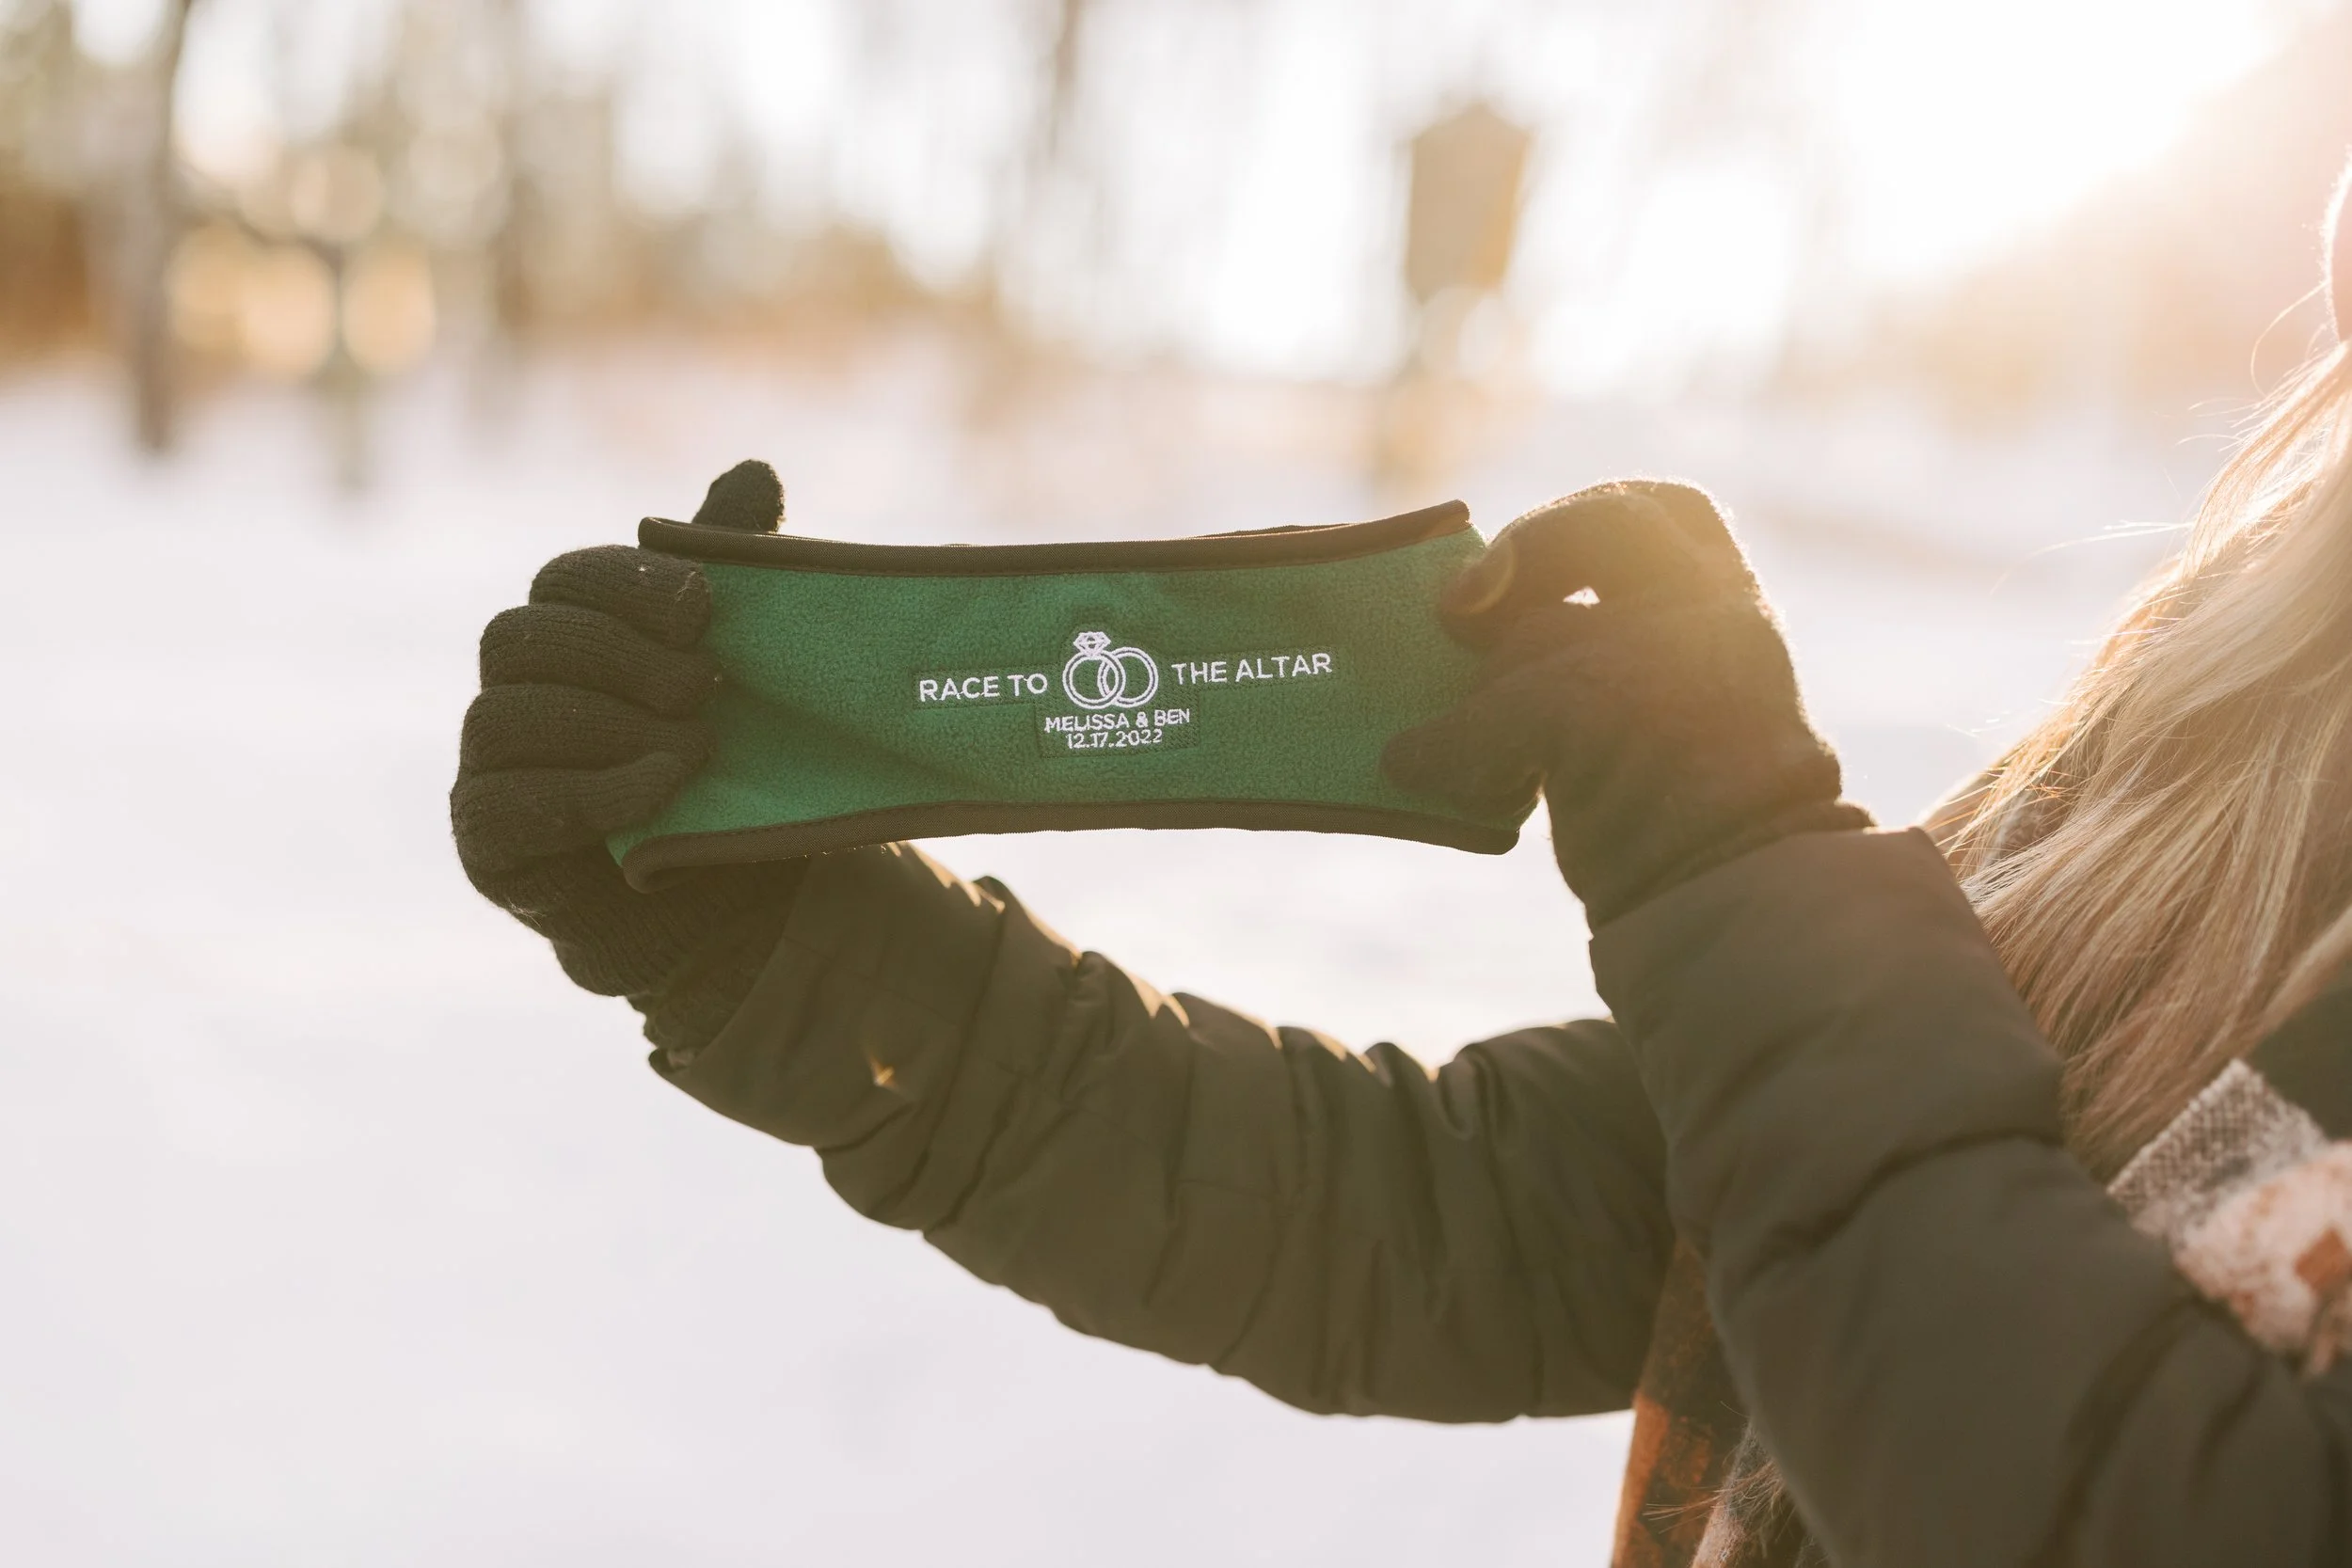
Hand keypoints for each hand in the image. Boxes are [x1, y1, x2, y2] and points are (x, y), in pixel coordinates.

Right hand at [451, 459, 807, 1061]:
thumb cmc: (734, 771)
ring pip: (503, 715)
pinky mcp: (490, 845)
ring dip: (606, 723)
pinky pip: (504, 803)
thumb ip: (733, 574)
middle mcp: (513, 693)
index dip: (626, 582)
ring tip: (697, 748)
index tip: (707, 606)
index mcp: (568, 637)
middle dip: (616, 651)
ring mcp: (490, 770)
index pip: (563, 579)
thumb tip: (753, 472)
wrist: (736, 901)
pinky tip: (658, 792)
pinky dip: (586, 791)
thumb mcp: (746, 667)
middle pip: (517, 636)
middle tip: (708, 683)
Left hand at [1383, 480, 1869, 926]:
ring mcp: (1661, 650)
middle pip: (1610, 523)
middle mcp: (1712, 612)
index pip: (1672, 512)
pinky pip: (1490, 708)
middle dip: (1532, 549)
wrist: (1741, 909)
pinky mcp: (1596, 701)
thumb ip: (1619, 660)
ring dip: (1487, 694)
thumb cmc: (1702, 836)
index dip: (1594, 516)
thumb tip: (1488, 634)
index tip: (1541, 555)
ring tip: (1472, 755)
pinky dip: (1442, 745)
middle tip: (1465, 605)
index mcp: (1739, 612)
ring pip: (1537, 633)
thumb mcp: (1685, 720)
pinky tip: (1411, 766)